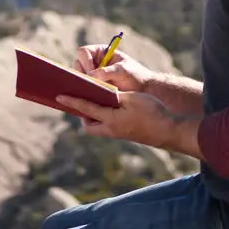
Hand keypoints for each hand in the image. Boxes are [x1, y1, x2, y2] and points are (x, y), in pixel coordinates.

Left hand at [56, 91, 176, 148]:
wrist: (169, 130)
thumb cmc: (152, 111)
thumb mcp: (132, 98)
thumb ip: (114, 95)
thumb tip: (101, 93)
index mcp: (111, 119)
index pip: (86, 108)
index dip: (72, 101)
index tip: (59, 96)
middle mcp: (111, 130)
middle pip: (89, 126)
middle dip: (83, 115)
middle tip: (84, 100)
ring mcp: (119, 134)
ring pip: (98, 128)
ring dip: (94, 118)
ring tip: (98, 103)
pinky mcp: (126, 135)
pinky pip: (109, 128)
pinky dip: (105, 119)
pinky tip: (112, 109)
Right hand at [75, 43, 154, 92]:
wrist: (144, 90)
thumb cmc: (135, 75)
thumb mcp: (123, 71)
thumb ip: (107, 71)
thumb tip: (90, 75)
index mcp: (101, 52)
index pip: (84, 52)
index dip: (85, 61)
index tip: (91, 72)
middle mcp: (94, 62)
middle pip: (77, 65)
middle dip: (81, 75)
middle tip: (90, 85)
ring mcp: (92, 76)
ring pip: (78, 79)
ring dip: (82, 85)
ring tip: (89, 93)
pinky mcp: (93, 88)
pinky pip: (83, 89)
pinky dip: (84, 93)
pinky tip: (88, 99)